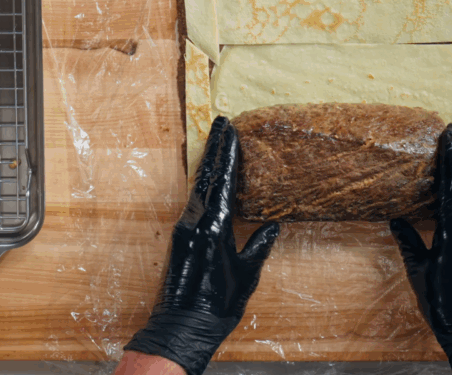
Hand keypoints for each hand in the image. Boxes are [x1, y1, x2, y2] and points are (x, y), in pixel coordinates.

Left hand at [124, 117, 279, 374]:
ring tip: (219, 145)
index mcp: (213, 227)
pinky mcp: (180, 238)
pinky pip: (194, 202)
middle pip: (208, 177)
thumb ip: (258, 246)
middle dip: (216, 149)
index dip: (229, 154)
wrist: (181, 328)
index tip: (231, 131)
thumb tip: (272, 226)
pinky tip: (211, 180)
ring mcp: (183, 229)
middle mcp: (194, 222)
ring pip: (199, 188)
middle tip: (223, 124)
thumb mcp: (247, 275)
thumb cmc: (217, 306)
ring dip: (210, 165)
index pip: (224, 182)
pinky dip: (205, 185)